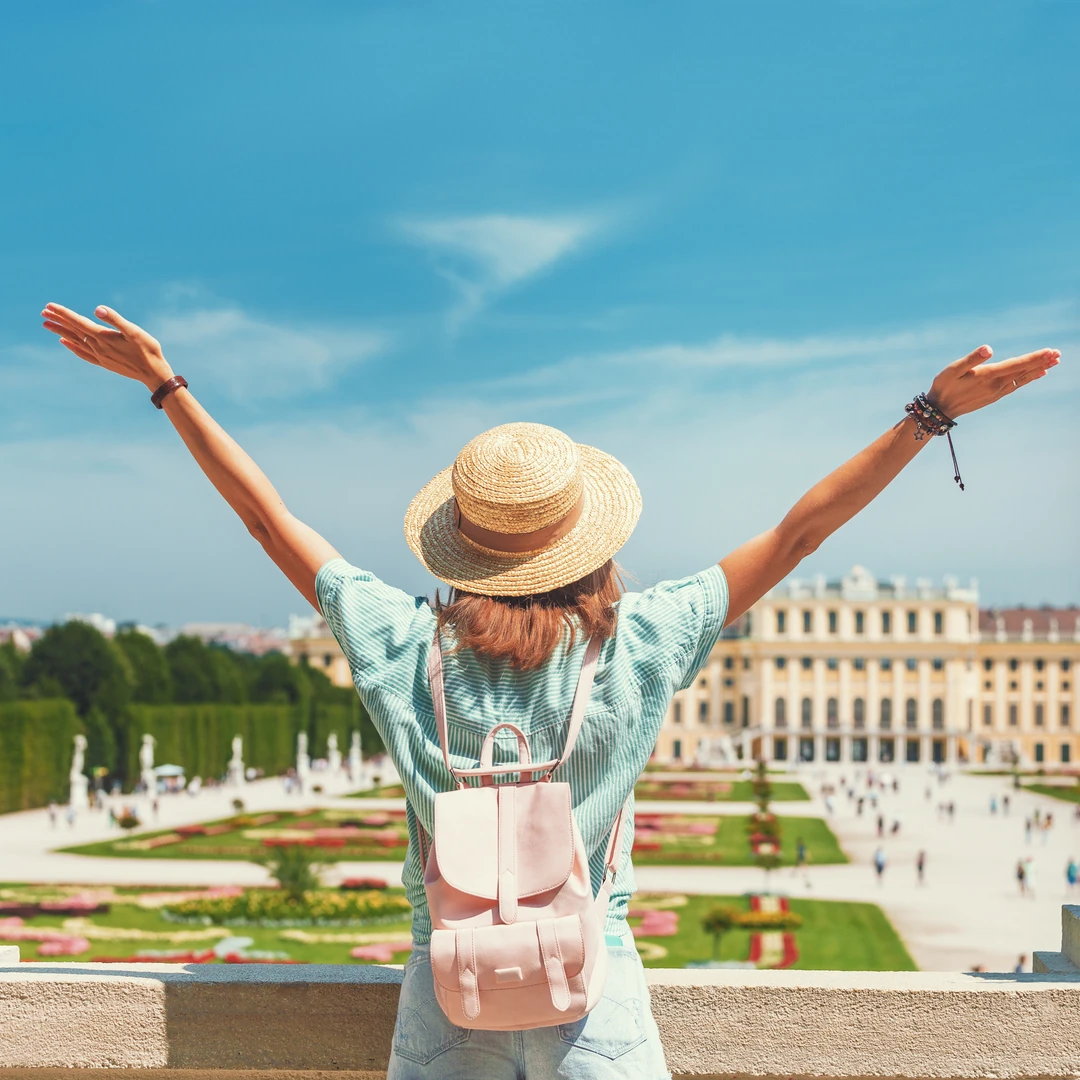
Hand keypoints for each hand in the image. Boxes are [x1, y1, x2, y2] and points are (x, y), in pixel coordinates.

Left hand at [41, 303, 173, 390]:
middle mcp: (98, 347)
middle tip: (43, 312)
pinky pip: (82, 353)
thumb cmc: (148, 350)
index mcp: (104, 337)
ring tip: (47, 324)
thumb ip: (115, 320)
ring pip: (75, 341)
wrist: (154, 374)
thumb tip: (98, 309)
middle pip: (73, 331)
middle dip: (57, 320)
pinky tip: (64, 343)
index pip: (78, 322)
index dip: (63, 313)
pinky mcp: (104, 363)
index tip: (49, 305)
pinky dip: (72, 347)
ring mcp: (100, 356)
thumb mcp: (135, 331)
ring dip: (60, 332)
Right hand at [928, 344, 1059, 418]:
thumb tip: (988, 349)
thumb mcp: (952, 370)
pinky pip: (1016, 385)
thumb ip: (971, 359)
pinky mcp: (994, 396)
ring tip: (1053, 362)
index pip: (1017, 364)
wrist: (940, 409)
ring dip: (1038, 369)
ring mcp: (997, 392)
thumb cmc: (944, 386)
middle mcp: (996, 385)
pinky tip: (1037, 374)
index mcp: (988, 376)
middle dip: (1041, 361)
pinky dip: (1029, 378)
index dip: (1034, 357)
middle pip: (1024, 371)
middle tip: (1058, 354)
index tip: (1050, 351)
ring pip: (1023, 378)